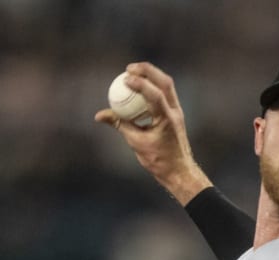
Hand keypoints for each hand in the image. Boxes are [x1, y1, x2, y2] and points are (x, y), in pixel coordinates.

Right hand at [94, 62, 209, 204]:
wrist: (180, 172)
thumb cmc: (159, 161)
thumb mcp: (136, 143)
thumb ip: (120, 125)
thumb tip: (99, 115)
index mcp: (167, 120)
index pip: (155, 95)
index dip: (140, 83)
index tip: (125, 78)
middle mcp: (175, 112)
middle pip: (165, 82)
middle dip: (147, 70)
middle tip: (129, 68)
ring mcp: (177, 111)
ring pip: (167, 85)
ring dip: (151, 75)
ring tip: (133, 72)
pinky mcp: (176, 113)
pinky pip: (165, 92)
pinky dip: (153, 85)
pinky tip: (141, 85)